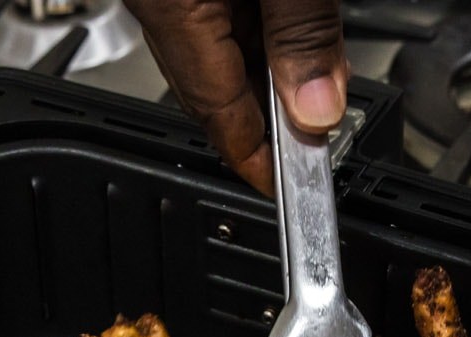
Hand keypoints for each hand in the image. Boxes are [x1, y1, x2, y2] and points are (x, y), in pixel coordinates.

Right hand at [125, 0, 348, 194]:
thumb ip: (303, 33)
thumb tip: (316, 108)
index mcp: (170, 4)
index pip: (215, 112)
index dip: (258, 158)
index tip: (293, 185)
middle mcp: (152, 0)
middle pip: (207, 90)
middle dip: (268, 115)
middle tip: (319, 128)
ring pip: (209, 54)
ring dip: (263, 72)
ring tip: (317, 70)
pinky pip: (206, 20)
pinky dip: (248, 34)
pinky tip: (284, 26)